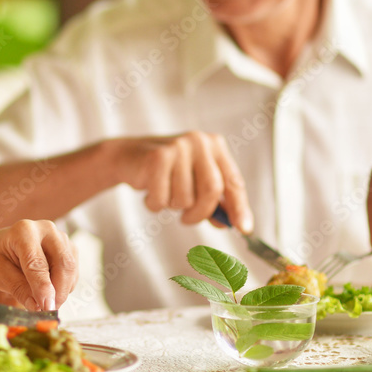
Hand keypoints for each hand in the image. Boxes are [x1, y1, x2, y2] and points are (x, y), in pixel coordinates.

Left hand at [0, 220, 76, 311]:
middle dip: (58, 291)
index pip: (37, 262)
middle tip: (48, 311)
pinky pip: (73, 272)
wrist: (0, 247)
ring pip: (71, 268)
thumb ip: (18, 288)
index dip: (43, 287)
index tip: (46, 307)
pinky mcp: (68, 247)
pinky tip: (48, 290)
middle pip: (63, 263)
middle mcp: (46, 229)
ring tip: (43, 302)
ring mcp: (60, 237)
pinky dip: (64, 286)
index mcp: (23, 231)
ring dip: (62, 291)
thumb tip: (37, 306)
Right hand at [109, 131, 250, 228]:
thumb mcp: (193, 182)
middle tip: (187, 219)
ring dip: (173, 206)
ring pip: (185, 198)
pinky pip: (162, 198)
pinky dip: (155, 204)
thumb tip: (228, 224)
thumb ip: (213, 201)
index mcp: (215, 145)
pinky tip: (149, 191)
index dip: (240, 207)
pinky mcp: (157, 157)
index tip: (244, 229)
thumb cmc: (166, 172)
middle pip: (212, 190)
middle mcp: (199, 142)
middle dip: (200, 213)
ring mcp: (178, 147)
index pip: (233, 181)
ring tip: (163, 193)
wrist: (127, 156)